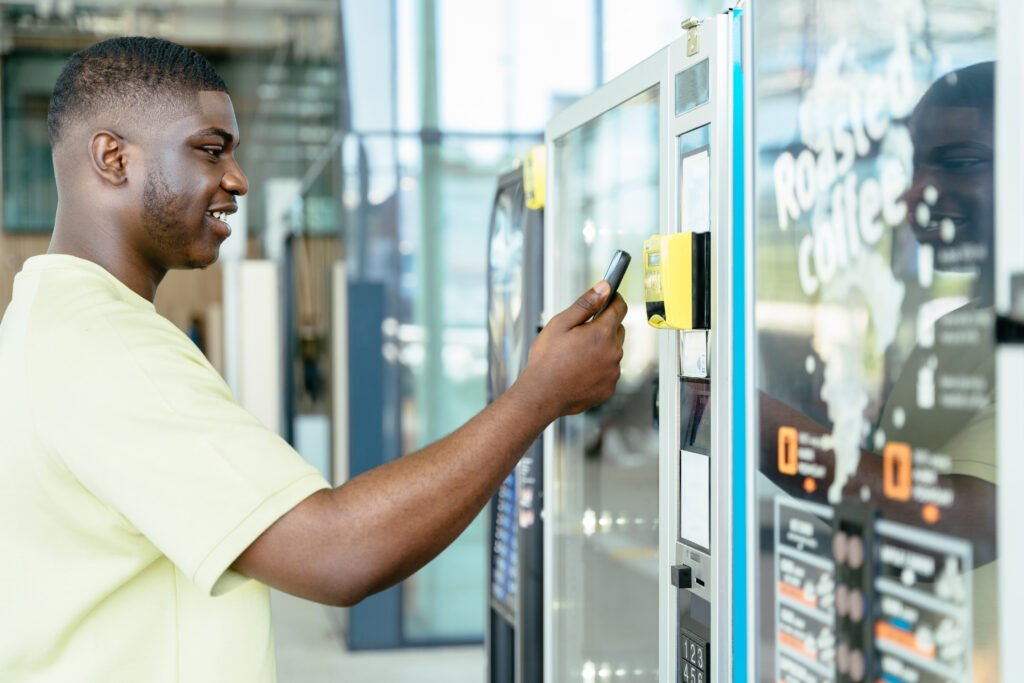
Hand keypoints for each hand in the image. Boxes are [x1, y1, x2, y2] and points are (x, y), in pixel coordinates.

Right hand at [514, 281, 626, 417]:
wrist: (541, 395)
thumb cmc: (547, 360)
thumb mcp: (561, 323)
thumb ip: (585, 304)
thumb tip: (604, 288)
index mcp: (602, 333)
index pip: (620, 308)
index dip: (614, 300)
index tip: (608, 298)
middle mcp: (613, 352)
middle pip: (617, 330)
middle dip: (604, 327)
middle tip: (580, 333)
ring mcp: (613, 372)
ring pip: (613, 352)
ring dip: (601, 349)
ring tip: (576, 356)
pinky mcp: (609, 388)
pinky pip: (609, 371)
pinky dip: (599, 369)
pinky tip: (579, 371)